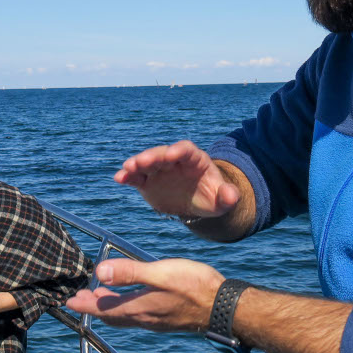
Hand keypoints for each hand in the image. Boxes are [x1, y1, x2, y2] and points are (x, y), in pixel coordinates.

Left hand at [66, 258, 223, 333]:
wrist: (224, 307)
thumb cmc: (195, 287)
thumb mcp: (160, 273)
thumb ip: (130, 272)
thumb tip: (99, 272)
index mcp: (138, 307)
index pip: (103, 308)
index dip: (85, 304)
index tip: (69, 301)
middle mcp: (144, 318)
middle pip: (111, 315)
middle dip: (93, 307)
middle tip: (77, 300)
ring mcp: (156, 321)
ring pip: (124, 318)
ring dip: (108, 309)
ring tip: (99, 300)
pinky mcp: (167, 319)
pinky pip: (137, 317)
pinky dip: (125, 310)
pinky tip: (131, 302)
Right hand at [114, 141, 240, 218]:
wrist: (196, 202)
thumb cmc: (212, 197)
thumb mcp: (223, 199)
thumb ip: (228, 196)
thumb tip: (233, 197)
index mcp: (194, 159)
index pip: (186, 150)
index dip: (179, 151)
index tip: (172, 154)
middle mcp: (174, 160)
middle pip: (162, 153)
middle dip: (153, 156)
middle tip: (142, 161)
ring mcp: (159, 169)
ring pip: (146, 162)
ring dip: (136, 164)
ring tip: (127, 169)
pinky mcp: (147, 181)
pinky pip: (136, 177)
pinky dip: (127, 176)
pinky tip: (119, 178)